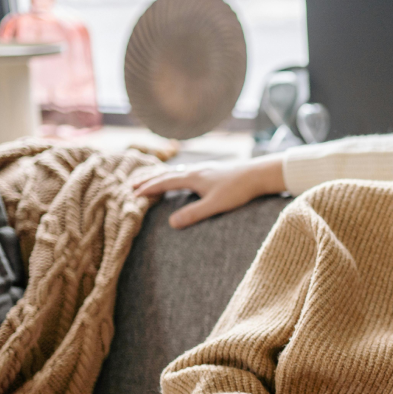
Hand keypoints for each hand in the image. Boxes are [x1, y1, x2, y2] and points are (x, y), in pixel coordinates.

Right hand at [131, 154, 287, 228]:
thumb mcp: (215, 205)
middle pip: (167, 173)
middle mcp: (196, 170)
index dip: (148, 188)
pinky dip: (177, 175)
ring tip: (153, 180)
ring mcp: (206, 169)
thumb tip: (171, 224)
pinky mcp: (215, 171)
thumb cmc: (239, 190)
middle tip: (132, 185)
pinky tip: (183, 179)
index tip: (133, 194)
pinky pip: (189, 171)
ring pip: (178, 171)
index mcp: (192, 177)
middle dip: (149, 180)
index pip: (164, 182)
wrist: (260, 174)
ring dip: (162, 176)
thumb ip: (194, 214)